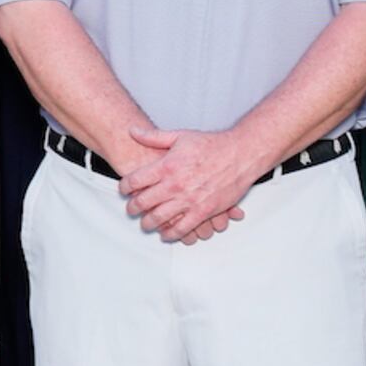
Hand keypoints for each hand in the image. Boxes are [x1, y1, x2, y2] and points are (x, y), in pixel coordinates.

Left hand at [117, 126, 262, 244]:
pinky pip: (182, 228)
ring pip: (159, 219)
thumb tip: (132, 131)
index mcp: (167, 166)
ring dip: (148, 223)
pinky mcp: (204, 212)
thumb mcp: (180, 136)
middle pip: (142, 203)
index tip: (124, 189)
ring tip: (146, 223)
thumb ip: (153, 136)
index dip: (124, 187)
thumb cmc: (212, 145)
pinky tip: (166, 233)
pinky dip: (171, 234)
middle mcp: (175, 185)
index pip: (134, 181)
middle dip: (133, 208)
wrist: (241, 155)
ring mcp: (189, 200)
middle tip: (131, 210)